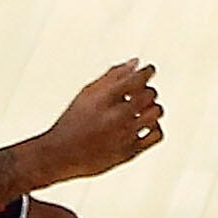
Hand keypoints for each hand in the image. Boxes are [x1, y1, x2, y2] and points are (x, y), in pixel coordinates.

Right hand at [40, 60, 162, 180]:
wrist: (60, 154)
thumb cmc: (73, 122)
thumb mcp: (87, 93)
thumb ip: (113, 76)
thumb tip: (136, 63)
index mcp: (105, 98)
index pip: (138, 78)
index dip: (148, 71)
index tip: (148, 71)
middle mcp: (117, 115)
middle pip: (150, 94)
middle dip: (147, 90)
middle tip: (139, 94)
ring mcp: (125, 134)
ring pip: (156, 113)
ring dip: (152, 108)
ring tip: (142, 110)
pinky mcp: (130, 151)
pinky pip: (156, 135)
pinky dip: (155, 127)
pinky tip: (144, 125)